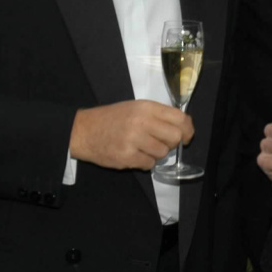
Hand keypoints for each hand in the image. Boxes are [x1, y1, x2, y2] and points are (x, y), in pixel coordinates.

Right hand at [69, 100, 193, 169]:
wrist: (84, 131)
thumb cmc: (112, 118)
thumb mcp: (136, 108)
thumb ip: (158, 115)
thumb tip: (183, 126)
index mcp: (146, 107)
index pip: (179, 118)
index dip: (187, 129)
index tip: (186, 136)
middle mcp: (141, 122)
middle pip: (174, 137)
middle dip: (173, 143)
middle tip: (162, 143)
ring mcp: (133, 140)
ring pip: (162, 153)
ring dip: (156, 153)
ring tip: (143, 148)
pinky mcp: (126, 157)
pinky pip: (149, 164)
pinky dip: (145, 162)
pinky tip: (134, 155)